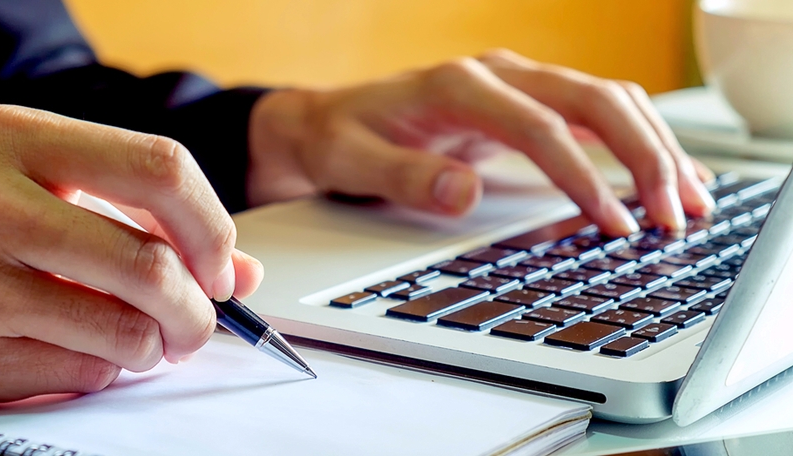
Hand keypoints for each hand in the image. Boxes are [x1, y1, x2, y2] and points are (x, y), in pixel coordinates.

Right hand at [0, 105, 262, 401]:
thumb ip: (138, 218)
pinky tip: (77, 351)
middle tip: (197, 322)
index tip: (220, 264)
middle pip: (149, 262)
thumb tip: (239, 270)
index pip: (159, 168)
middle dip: (196, 309)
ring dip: (152, 347)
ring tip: (138, 339)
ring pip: (124, 330)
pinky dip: (102, 370)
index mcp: (13, 137)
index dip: (211, 226)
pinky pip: (81, 371)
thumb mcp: (32, 189)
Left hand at [247, 49, 715, 235]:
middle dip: (642, 155)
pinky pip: (595, 112)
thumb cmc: (340, 138)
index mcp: (457, 86)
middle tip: (672, 214)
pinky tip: (664, 174)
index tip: (610, 223)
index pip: (538, 125)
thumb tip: (464, 193)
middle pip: (592, 99)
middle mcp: (496, 75)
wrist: (328, 120)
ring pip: (606, 99)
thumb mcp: (352, 161)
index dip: (581, 175)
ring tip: (687, 201)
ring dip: (653, 146)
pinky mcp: (523, 104)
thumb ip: (405, 177)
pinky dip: (636, 140)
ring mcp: (514, 85)